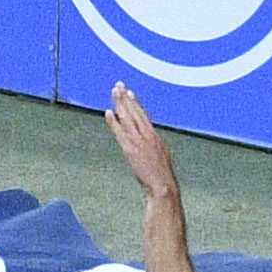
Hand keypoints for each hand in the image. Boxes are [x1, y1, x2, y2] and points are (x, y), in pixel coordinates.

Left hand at [105, 83, 178, 200]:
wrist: (163, 186)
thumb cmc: (162, 176)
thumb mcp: (161, 156)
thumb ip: (153, 146)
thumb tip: (149, 143)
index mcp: (154, 136)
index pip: (143, 115)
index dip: (135, 103)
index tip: (129, 93)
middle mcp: (147, 135)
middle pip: (134, 111)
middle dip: (126, 97)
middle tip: (119, 85)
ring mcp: (138, 141)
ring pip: (127, 117)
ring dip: (120, 103)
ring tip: (114, 91)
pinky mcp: (130, 149)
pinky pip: (120, 132)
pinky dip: (113, 122)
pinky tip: (108, 112)